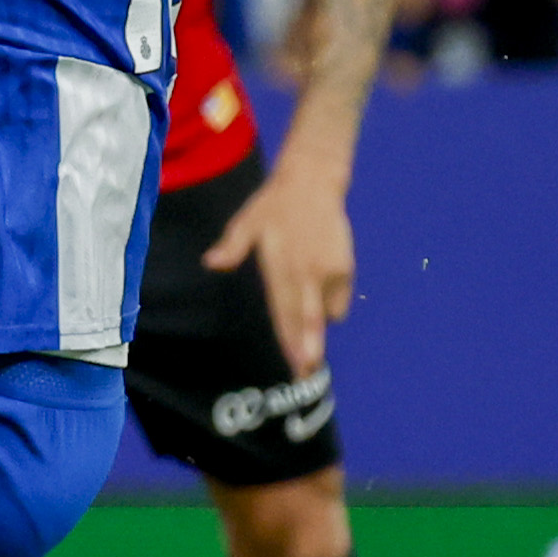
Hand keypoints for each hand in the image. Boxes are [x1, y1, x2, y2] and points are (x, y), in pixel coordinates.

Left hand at [201, 157, 355, 379]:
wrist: (313, 183)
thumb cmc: (272, 206)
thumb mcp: (245, 223)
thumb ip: (231, 246)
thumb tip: (211, 263)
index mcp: (281, 265)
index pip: (283, 310)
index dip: (288, 339)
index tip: (293, 363)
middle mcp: (307, 272)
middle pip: (308, 319)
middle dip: (307, 348)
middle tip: (306, 373)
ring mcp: (330, 272)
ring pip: (324, 314)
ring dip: (315, 325)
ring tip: (306, 327)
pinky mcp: (345, 269)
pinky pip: (337, 301)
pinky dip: (328, 305)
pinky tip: (314, 289)